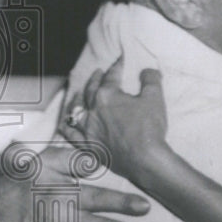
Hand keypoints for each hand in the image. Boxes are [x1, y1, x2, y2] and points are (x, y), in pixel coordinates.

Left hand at [59, 57, 168, 185]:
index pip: (111, 76)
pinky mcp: (88, 145)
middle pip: (91, 90)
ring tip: (78, 94)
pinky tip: (66, 122)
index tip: (120, 62)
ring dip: (77, 99)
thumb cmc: (149, 127)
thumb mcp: (155, 98)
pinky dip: (67, 126)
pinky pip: (71, 133)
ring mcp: (88, 128)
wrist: (145, 159)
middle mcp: (93, 110)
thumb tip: (147, 71)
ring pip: (76, 110)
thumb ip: (150, 80)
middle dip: (95, 79)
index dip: (117, 67)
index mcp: (108, 95)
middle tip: (98, 72)